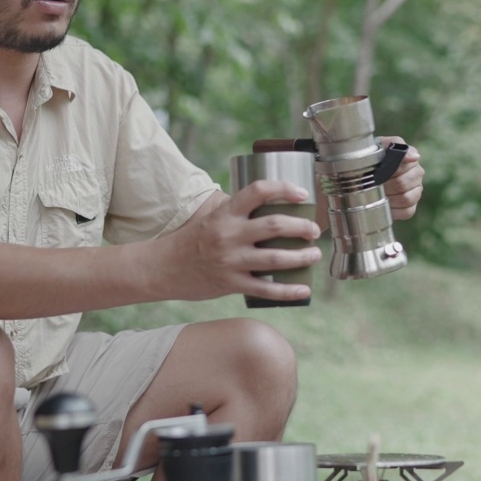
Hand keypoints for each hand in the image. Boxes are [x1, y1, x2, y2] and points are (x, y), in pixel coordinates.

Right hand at [167, 182, 321, 302]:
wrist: (165, 268)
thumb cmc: (193, 239)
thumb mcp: (212, 216)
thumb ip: (237, 210)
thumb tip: (270, 202)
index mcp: (226, 213)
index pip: (258, 191)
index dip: (284, 188)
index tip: (303, 194)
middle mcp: (229, 234)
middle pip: (275, 226)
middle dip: (302, 226)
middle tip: (315, 230)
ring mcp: (231, 261)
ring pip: (276, 259)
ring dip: (302, 257)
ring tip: (315, 255)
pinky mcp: (231, 283)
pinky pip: (266, 289)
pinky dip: (288, 291)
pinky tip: (304, 290)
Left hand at [380, 136, 422, 220]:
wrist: (361, 175)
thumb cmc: (372, 158)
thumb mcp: (379, 145)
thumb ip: (396, 144)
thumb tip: (415, 157)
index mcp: (411, 159)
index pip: (404, 167)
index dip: (388, 171)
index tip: (377, 171)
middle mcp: (417, 175)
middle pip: (403, 184)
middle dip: (385, 185)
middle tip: (373, 184)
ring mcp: (416, 191)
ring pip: (406, 199)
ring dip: (388, 198)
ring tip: (377, 194)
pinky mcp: (411, 207)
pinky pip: (407, 211)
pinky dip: (393, 210)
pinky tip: (384, 204)